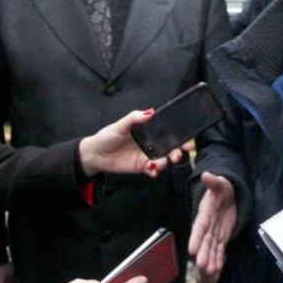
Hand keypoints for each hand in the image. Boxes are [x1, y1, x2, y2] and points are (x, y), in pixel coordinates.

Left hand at [78, 109, 192, 177]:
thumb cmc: (107, 136)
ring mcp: (147, 155)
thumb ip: (135, 118)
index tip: (187, 140)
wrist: (95, 154)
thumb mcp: (120, 124)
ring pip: (164, 159)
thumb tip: (150, 112)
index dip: (179, 135)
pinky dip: (155, 171)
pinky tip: (151, 170)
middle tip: (177, 155)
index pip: (167, 131)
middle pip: (170, 147)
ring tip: (157, 163)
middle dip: (177, 152)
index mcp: (148, 130)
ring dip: (166, 162)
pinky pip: (153, 169)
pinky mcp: (141, 166)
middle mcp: (151, 142)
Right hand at [188, 172, 236, 282]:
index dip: (196, 238)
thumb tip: (206, 175)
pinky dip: (218, 259)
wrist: (227, 196)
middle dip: (203, 253)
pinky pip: (220, 250)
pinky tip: (217, 270)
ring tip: (209, 273)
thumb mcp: (220, 184)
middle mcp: (207, 226)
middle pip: (204, 241)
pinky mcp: (222, 238)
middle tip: (201, 266)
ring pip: (211, 248)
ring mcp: (214, 233)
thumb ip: (213, 182)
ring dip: (210, 260)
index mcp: (205, 213)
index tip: (191, 249)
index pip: (200, 227)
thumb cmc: (222, 190)